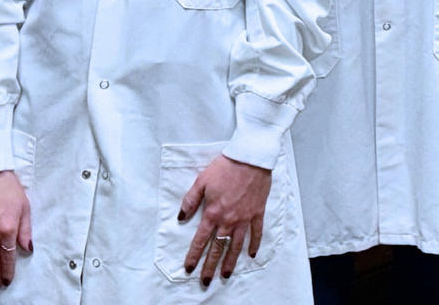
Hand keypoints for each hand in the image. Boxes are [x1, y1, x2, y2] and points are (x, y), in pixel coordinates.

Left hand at [179, 155, 271, 286]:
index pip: (201, 240)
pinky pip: (256, 233)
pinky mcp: (257, 213)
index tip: (189, 268)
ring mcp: (244, 218)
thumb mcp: (201, 181)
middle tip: (205, 281)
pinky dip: (254, 244)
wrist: (250, 158)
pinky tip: (251, 254)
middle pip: (217, 248)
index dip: (194, 255)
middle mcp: (228, 220)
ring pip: (236, 245)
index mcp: (212, 213)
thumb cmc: (224, 167)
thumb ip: (190, 201)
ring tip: (225, 274)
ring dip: (230, 262)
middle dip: (210, 266)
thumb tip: (180, 217)